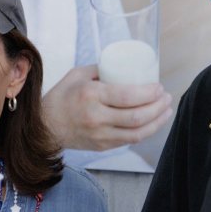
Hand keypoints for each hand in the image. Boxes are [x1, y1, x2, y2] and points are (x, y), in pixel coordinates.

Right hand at [43, 66, 172, 151]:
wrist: (44, 127)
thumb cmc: (61, 97)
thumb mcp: (78, 75)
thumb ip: (102, 69)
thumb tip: (126, 65)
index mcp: (91, 95)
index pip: (127, 96)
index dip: (149, 93)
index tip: (159, 87)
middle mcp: (96, 117)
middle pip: (136, 117)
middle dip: (158, 107)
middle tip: (166, 97)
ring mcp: (99, 135)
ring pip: (137, 133)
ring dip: (157, 122)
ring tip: (166, 110)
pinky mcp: (102, 146)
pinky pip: (129, 140)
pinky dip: (145, 131)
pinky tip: (153, 122)